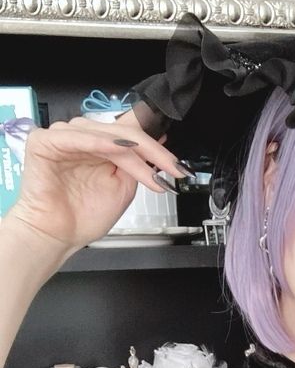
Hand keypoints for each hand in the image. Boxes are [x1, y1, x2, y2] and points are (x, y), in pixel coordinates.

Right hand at [5, 110, 182, 252]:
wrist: (58, 235)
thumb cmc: (83, 216)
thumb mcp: (123, 188)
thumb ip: (137, 167)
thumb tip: (157, 150)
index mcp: (99, 146)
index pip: (130, 134)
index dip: (156, 147)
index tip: (178, 165)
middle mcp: (82, 139)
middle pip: (122, 131)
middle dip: (151, 151)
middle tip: (172, 168)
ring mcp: (63, 137)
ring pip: (104, 133)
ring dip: (131, 150)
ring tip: (148, 170)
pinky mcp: (44, 142)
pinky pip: (75, 136)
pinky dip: (99, 142)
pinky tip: (118, 149)